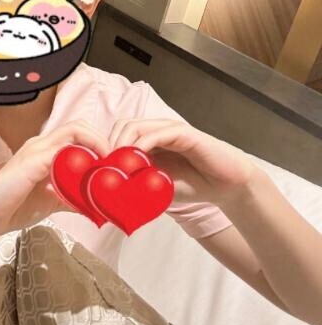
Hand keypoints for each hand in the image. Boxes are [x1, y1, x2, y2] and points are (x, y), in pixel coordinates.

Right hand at [0, 120, 109, 237]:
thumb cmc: (13, 206)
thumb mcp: (51, 201)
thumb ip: (71, 197)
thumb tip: (95, 205)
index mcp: (45, 150)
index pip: (79, 132)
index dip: (99, 143)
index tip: (112, 165)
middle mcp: (41, 143)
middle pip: (80, 125)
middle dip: (103, 141)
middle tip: (115, 164)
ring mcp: (35, 149)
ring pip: (74, 130)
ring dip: (96, 145)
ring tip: (107, 169)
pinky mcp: (31, 161)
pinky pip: (63, 151)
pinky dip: (81, 161)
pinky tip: (89, 179)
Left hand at [109, 118, 262, 206]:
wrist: (226, 187)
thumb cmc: (193, 186)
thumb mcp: (157, 188)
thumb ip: (137, 186)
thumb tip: (110, 198)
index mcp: (149, 141)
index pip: (118, 135)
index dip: (106, 149)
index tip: (99, 171)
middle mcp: (157, 130)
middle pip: (122, 126)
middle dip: (109, 145)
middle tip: (105, 168)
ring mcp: (170, 129)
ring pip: (135, 126)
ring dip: (121, 145)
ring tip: (117, 167)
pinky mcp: (184, 132)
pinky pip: (157, 134)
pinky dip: (142, 146)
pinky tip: (136, 162)